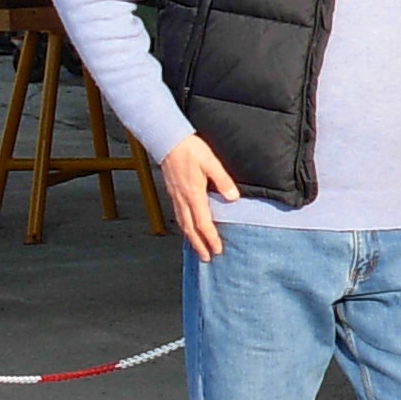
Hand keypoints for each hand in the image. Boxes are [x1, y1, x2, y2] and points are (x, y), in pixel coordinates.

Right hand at [158, 133, 237, 260]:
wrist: (167, 140)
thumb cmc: (189, 149)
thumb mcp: (210, 162)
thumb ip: (222, 180)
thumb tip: (233, 198)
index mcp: (193, 194)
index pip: (203, 223)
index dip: (210, 238)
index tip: (217, 250)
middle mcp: (182, 199)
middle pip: (190, 229)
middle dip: (199, 245)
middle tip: (206, 258)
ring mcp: (175, 197)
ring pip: (182, 224)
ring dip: (190, 238)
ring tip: (197, 249)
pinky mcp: (172, 193)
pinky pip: (178, 215)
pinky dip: (184, 227)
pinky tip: (187, 228)